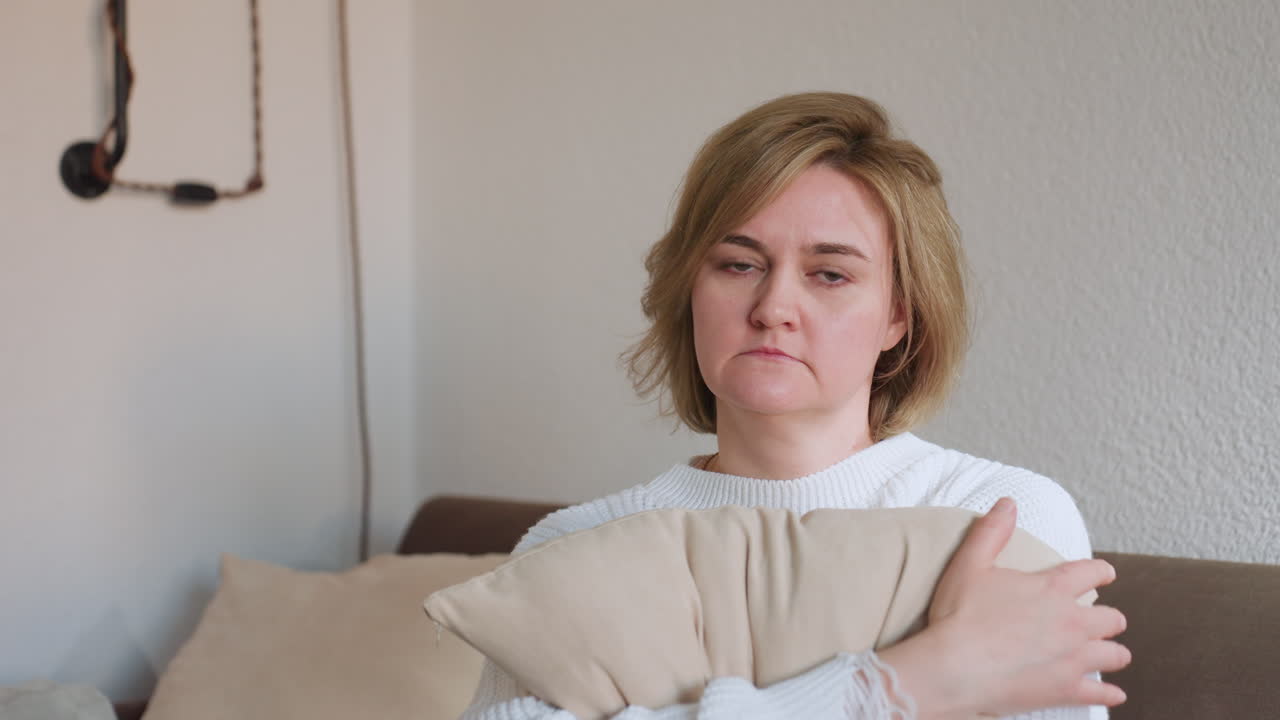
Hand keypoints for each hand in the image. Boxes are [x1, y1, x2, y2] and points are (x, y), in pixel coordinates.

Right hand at [879, 498, 1130, 718]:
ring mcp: (1073, 658)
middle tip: (1101, 620)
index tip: (1106, 573)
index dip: (1101, 571)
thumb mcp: (969, 563)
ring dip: (1113, 652)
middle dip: (1108, 618)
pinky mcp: (1067, 689)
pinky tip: (1112, 694)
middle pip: (1111, 618)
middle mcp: (1072, 622)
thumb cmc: (959, 615)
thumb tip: (1008, 503)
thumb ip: (992, 531)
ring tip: (1109, 653)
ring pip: (1115, 654)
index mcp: (1052, 589)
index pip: (1091, 572)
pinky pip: (1101, 693)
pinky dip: (1109, 694)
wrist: (954, 667)